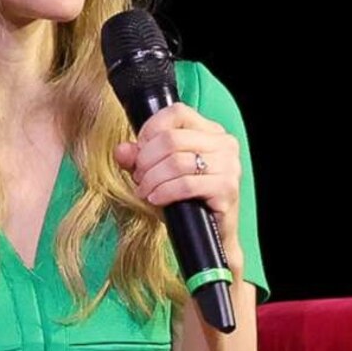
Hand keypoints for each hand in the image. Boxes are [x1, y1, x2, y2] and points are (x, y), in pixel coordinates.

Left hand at [115, 102, 243, 271]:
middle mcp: (224, 144)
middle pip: (171, 139)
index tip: (140, 152)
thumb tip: (122, 150)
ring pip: (176, 161)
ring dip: (152, 179)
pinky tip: (156, 199)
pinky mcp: (226, 189)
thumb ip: (138, 159)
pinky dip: (165, 192)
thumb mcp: (157, 175)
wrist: (210, 237)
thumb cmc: (186, 202)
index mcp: (211, 131)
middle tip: (139, 178)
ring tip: (145, 191)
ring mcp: (229, 166)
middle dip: (146, 161)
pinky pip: (186, 184)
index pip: (176, 113)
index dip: (150, 129)